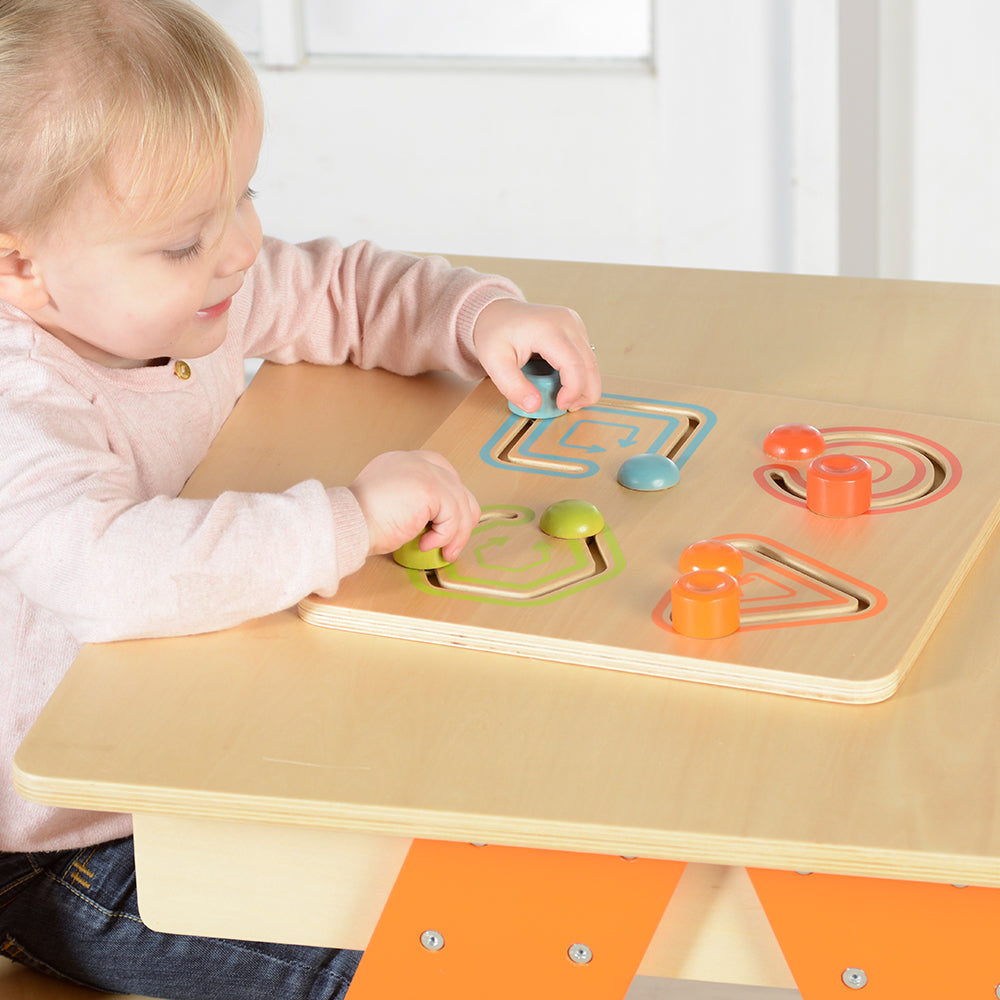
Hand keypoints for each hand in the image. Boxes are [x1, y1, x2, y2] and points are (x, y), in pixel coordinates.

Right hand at [348, 450, 479, 560]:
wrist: (347, 524)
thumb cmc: (359, 522)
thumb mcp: (390, 504)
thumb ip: (412, 501)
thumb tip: (435, 520)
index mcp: (403, 461)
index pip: (442, 471)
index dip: (452, 497)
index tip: (449, 523)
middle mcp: (415, 461)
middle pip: (457, 486)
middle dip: (461, 518)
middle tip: (452, 544)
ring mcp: (424, 471)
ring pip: (462, 504)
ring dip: (457, 534)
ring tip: (443, 551)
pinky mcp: (430, 488)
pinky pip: (453, 517)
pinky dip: (444, 537)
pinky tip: (424, 545)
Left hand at [472, 298, 600, 413]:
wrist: (498, 313)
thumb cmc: (495, 334)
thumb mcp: (494, 363)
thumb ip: (513, 387)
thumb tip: (534, 406)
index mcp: (548, 329)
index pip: (574, 365)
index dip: (573, 391)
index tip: (560, 406)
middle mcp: (567, 323)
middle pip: (590, 365)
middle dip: (585, 393)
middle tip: (567, 407)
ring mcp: (574, 324)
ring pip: (592, 363)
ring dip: (584, 385)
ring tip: (562, 397)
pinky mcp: (577, 329)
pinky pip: (586, 357)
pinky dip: (580, 374)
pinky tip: (562, 381)